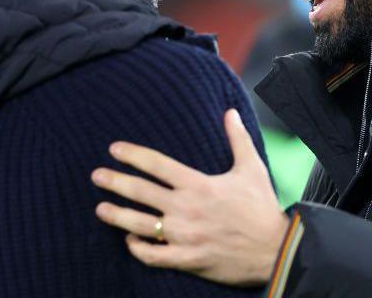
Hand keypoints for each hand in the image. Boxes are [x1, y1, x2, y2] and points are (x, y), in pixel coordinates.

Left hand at [92, 109, 289, 286]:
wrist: (274, 249)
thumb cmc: (262, 208)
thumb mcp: (251, 169)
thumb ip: (237, 139)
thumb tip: (230, 112)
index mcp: (198, 184)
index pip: (157, 164)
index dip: (132, 155)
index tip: (114, 149)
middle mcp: (186, 208)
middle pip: (140, 192)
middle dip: (115, 182)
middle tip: (96, 175)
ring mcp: (184, 235)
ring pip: (139, 225)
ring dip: (116, 216)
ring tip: (100, 209)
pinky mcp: (186, 259)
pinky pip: (153, 255)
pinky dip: (138, 248)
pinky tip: (129, 240)